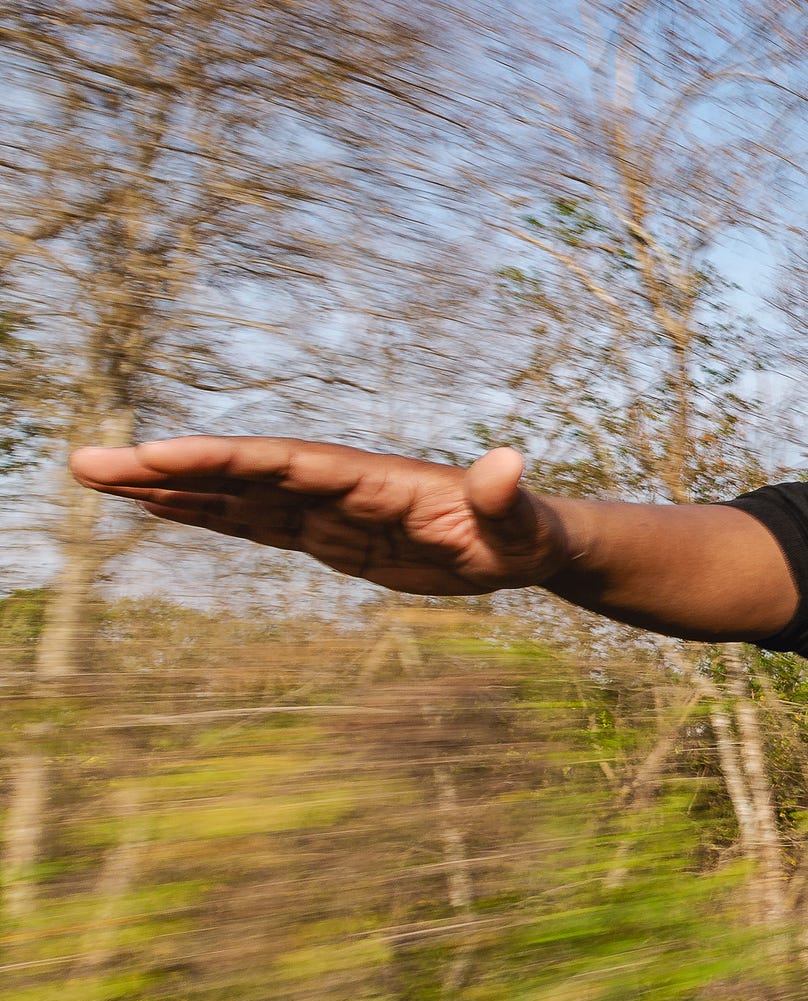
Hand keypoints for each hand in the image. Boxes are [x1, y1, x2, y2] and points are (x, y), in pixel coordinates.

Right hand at [69, 435, 570, 595]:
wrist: (527, 542)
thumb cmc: (527, 533)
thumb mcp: (522, 524)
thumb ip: (507, 498)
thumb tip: (508, 463)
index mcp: (376, 481)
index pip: (287, 465)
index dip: (225, 461)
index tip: (161, 458)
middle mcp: (340, 488)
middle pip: (242, 474)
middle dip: (167, 470)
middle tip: (87, 463)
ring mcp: (329, 511)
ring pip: (236, 497)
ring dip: (169, 490)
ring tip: (97, 480)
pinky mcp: (328, 536)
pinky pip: (255, 523)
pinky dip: (205, 515)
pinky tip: (158, 510)